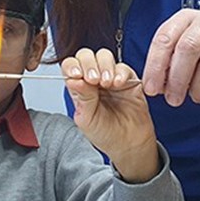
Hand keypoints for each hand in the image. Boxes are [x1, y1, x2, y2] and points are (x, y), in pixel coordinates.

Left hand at [62, 48, 158, 183]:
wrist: (128, 144)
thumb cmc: (105, 133)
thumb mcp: (87, 119)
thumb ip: (82, 98)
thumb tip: (73, 79)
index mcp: (79, 87)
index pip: (70, 66)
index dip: (72, 66)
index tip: (76, 74)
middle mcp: (94, 79)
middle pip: (86, 56)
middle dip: (88, 63)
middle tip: (93, 79)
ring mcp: (111, 77)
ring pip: (104, 56)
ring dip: (104, 66)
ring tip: (106, 83)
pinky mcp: (129, 80)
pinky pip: (124, 67)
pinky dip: (120, 72)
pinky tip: (118, 84)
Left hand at [141, 10, 199, 106]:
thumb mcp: (181, 48)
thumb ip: (166, 63)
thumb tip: (153, 85)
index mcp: (186, 18)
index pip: (165, 38)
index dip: (155, 66)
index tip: (151, 89)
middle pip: (188, 49)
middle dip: (176, 80)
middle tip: (172, 100)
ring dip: (198, 90)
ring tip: (195, 97)